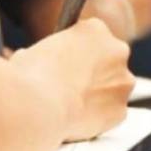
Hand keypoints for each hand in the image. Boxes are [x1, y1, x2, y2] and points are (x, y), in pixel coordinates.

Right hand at [9, 18, 134, 141]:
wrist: (37, 106)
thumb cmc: (27, 76)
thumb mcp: (31, 51)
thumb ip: (46, 53)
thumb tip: (34, 62)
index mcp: (95, 29)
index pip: (92, 38)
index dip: (78, 53)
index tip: (67, 65)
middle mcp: (118, 51)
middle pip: (110, 61)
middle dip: (95, 73)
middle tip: (72, 87)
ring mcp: (123, 81)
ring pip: (114, 88)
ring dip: (99, 95)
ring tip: (71, 107)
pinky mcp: (121, 109)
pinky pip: (110, 113)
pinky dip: (98, 118)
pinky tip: (78, 121)